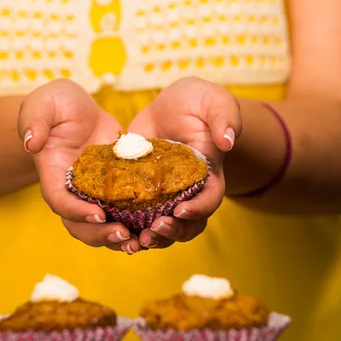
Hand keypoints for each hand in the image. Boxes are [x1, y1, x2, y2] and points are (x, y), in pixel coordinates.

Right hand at [17, 80, 140, 252]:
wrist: (78, 110)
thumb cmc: (56, 104)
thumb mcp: (42, 104)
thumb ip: (34, 120)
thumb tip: (31, 142)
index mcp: (53, 174)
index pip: (59, 201)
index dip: (76, 212)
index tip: (99, 215)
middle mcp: (72, 191)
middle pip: (79, 224)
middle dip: (100, 234)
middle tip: (125, 235)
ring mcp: (93, 194)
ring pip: (101, 227)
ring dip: (119, 238)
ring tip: (141, 242)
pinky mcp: (114, 191)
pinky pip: (123, 214)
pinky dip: (137, 224)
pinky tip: (156, 226)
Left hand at [128, 77, 241, 249]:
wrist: (170, 106)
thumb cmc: (198, 102)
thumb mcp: (214, 101)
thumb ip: (224, 117)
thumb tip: (227, 142)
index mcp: (209, 175)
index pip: (209, 200)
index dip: (198, 209)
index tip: (180, 211)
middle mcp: (189, 192)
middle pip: (188, 224)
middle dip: (173, 231)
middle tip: (153, 229)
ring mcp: (165, 196)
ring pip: (163, 227)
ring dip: (152, 237)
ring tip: (136, 240)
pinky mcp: (142, 192)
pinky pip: (137, 216)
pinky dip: (128, 226)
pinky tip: (114, 227)